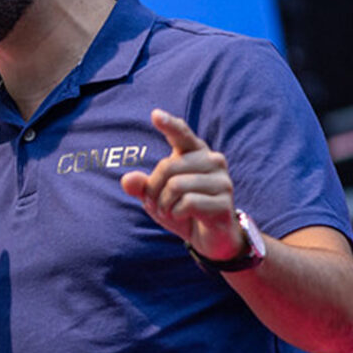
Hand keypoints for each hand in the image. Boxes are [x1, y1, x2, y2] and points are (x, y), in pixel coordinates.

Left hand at [121, 109, 244, 260]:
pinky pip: (188, 203)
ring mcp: (222, 180)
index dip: (169, 124)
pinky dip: (177, 213)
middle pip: (168, 166)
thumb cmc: (183, 209)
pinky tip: (183, 217)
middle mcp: (212, 160)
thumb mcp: (157, 198)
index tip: (155, 115)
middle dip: (154, 189)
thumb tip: (127, 180)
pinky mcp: (225, 202)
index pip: (182, 134)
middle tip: (157, 204)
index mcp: (195, 152)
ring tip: (169, 210)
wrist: (210, 237)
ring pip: (176, 186)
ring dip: (164, 203)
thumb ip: (142, 186)